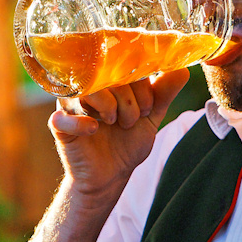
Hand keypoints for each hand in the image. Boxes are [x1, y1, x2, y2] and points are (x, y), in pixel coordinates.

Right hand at [48, 68, 188, 205]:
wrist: (111, 175)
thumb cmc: (127, 142)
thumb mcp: (150, 118)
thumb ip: (163, 95)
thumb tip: (182, 70)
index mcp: (108, 81)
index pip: (123, 66)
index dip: (141, 84)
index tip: (149, 108)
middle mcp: (88, 88)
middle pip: (106, 77)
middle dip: (128, 100)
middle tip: (133, 120)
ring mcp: (71, 106)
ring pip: (85, 91)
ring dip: (108, 107)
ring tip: (115, 123)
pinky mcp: (59, 126)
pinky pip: (62, 117)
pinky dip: (80, 122)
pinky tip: (94, 129)